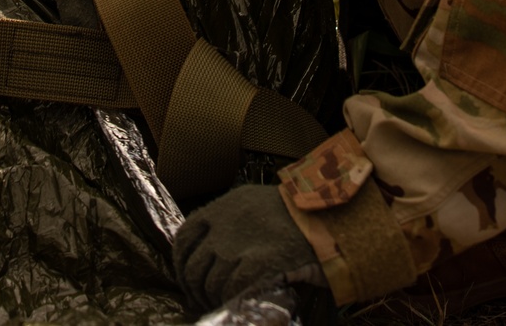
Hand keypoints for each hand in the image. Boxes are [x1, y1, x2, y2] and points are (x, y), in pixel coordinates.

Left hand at [173, 184, 324, 309]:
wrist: (324, 215)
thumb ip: (230, 219)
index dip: (181, 262)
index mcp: (221, 208)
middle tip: (203, 300)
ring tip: (221, 305)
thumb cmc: (293, 210)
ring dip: (212, 300)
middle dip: (194, 289)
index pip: (184, 237)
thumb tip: (211, 244)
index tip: (188, 277)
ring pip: (209, 284)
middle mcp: (223, 227)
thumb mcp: (253, 202)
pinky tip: (238, 303)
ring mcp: (238, 247)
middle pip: (192, 266)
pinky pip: (230, 292)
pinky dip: (230, 302)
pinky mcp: (256, 266)